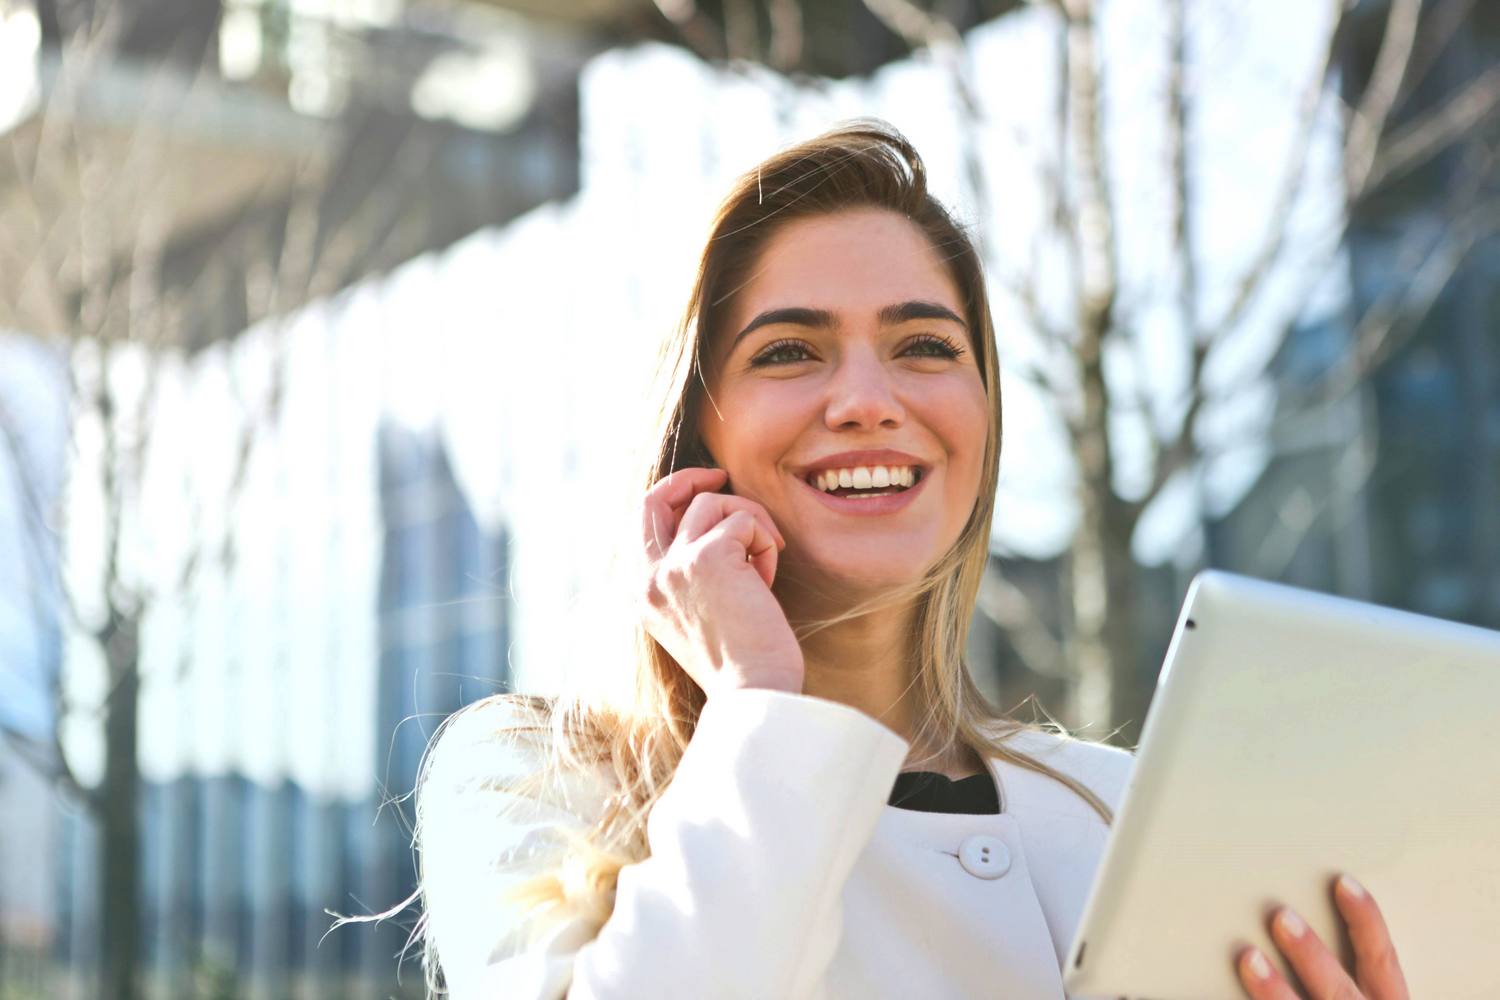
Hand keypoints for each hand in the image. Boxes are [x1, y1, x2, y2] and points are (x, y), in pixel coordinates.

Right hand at [639, 467, 803, 696]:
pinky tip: (768, 579)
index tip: (703, 491)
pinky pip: (744, 520)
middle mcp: (648, 577)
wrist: (754, 693)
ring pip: (713, 504)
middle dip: (690, 478)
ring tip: (764, 565)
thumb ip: (688, 576)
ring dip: (750, 524)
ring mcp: (674, 565)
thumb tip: (713, 527)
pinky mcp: (708, 557)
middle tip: (722, 476)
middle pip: (655, 497)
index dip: (672, 497)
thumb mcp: (696, 617)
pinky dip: (765, 542)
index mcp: (641, 594)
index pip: (641, 523)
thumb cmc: (739, 663)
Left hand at [1235, 874, 1407, 999]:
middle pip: (1339, 988)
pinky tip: (1217, 997)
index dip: (1366, 921)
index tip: (1341, 884)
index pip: (1381, 960)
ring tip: (1248, 958)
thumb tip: (1295, 922)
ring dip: (1275, 991)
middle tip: (1280, 917)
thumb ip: (1347, 973)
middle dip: (1311, 954)